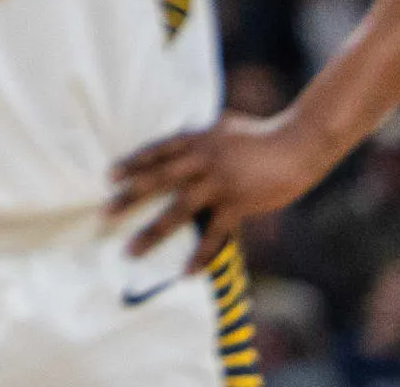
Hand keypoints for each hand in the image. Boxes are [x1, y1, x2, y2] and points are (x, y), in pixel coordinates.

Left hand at [111, 113, 334, 271]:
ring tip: (131, 250)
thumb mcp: (222, 127)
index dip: (132, 164)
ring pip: (177, 210)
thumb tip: (179, 146)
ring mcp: (218, 183)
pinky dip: (200, 254)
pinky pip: (214, 234)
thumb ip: (198, 139)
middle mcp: (201, 160)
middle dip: (128, 197)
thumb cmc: (260, 134)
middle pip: (157, 180)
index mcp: (195, 139)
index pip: (156, 151)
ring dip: (152, 232)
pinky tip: (186, 272)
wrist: (296, 144)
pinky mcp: (238, 205)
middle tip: (103, 213)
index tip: (109, 176)